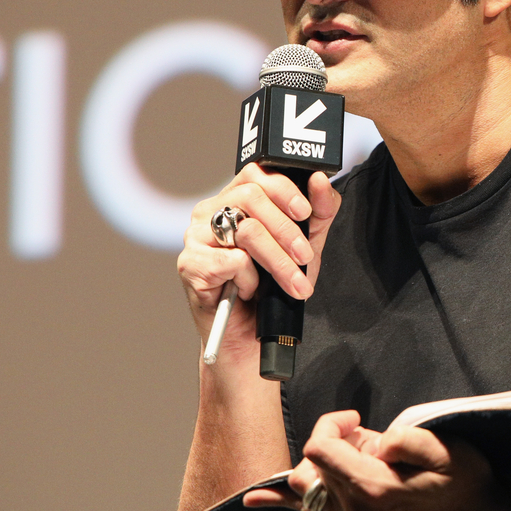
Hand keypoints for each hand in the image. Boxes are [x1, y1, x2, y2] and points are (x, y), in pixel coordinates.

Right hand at [176, 164, 341, 357]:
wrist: (251, 336)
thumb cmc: (272, 288)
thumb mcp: (306, 247)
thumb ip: (318, 214)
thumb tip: (321, 181)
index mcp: (235, 199)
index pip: (256, 173)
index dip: (283, 189)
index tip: (305, 212)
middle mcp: (211, 211)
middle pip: (251, 198)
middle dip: (286, 230)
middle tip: (305, 256)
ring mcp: (196, 236)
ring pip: (245, 231)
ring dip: (277, 261)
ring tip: (293, 283)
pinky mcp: (189, 263)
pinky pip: (231, 260)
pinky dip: (249, 279)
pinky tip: (250, 291)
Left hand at [243, 410, 510, 510]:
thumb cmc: (469, 487)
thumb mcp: (448, 450)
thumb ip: (407, 439)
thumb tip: (377, 440)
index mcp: (372, 490)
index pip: (320, 448)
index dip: (332, 424)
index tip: (357, 419)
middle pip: (308, 466)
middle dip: (329, 441)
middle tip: (364, 436)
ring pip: (304, 489)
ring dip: (318, 463)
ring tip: (350, 451)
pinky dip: (280, 503)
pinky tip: (253, 502)